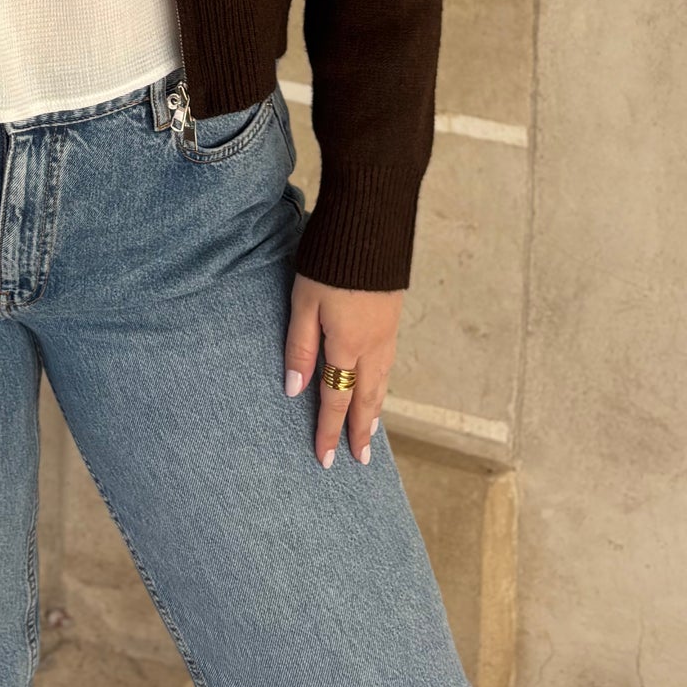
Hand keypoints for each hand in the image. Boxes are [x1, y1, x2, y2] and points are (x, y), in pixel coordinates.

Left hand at [284, 273, 401, 467]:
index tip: (325, 459)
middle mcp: (372, 346)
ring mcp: (386, 333)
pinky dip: (383, 387)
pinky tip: (379, 387)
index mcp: (347, 345)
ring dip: (374, 412)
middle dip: (360, 431)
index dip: (329, 430)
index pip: (336, 399)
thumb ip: (300, 347)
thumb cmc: (329, 262)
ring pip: (381, 383)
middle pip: (365, 398)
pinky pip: (388, 365)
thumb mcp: (303, 302)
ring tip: (369, 432)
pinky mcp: (392, 318)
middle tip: (359, 459)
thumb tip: (294, 390)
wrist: (369, 226)